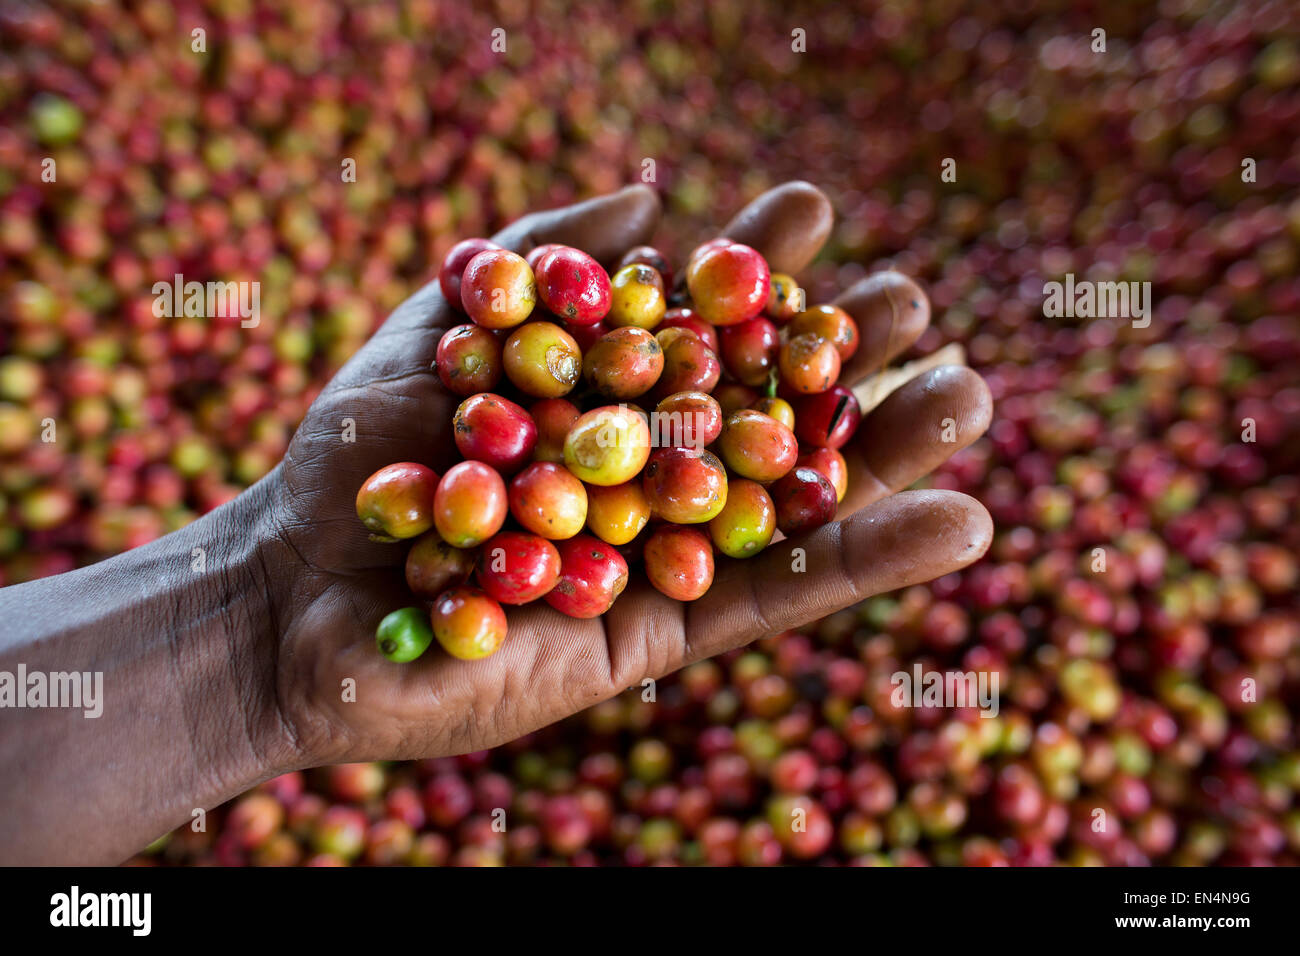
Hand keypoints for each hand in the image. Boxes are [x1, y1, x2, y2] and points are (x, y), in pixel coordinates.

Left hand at [257, 181, 994, 766]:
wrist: (290, 593)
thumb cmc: (355, 453)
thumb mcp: (442, 327)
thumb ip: (541, 258)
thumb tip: (651, 193)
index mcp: (603, 404)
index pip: (702, 331)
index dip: (755, 275)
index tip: (810, 212)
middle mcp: (641, 477)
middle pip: (762, 414)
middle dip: (837, 357)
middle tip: (915, 298)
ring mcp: (657, 558)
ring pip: (791, 505)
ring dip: (886, 453)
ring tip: (968, 388)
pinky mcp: (663, 634)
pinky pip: (777, 596)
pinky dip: (870, 562)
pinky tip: (965, 518)